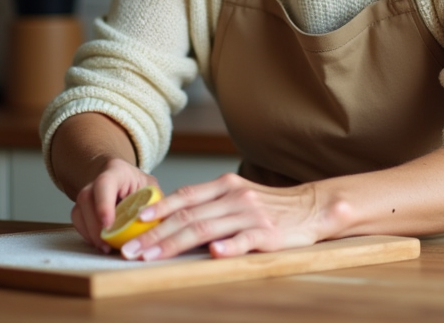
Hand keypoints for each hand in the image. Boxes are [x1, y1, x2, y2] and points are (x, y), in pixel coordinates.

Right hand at [70, 157, 157, 253]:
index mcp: (116, 171)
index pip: (104, 184)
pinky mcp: (81, 208)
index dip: (103, 204)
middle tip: (107, 244)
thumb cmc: (137, 184)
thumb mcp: (150, 187)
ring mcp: (86, 194)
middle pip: (87, 199)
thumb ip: (155, 202)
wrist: (120, 179)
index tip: (108, 225)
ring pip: (79, 212)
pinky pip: (78, 222)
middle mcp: (95, 181)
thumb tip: (164, 222)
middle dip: (95, 225)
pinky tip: (100, 245)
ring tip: (105, 248)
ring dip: (90, 233)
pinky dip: (87, 235)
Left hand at [119, 173, 331, 260]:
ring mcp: (250, 214)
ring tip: (152, 257)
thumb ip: (210, 205)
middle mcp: (234, 197)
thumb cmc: (269, 206)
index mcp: (225, 186)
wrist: (312, 207)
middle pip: (188, 216)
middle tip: (131, 250)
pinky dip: (228, 246)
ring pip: (206, 228)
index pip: (185, 196)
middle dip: (155, 234)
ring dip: (175, 243)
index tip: (133, 220)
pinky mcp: (268, 233)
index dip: (157, 208)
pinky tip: (213, 253)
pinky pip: (244, 239)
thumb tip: (171, 219)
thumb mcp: (237, 197)